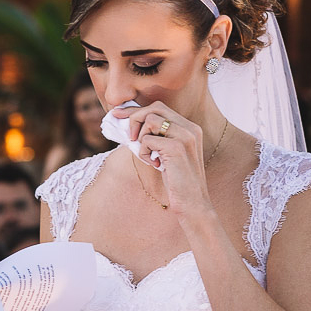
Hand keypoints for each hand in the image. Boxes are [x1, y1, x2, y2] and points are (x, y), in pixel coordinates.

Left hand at [112, 101, 212, 216]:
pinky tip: (153, 164)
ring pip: (150, 120)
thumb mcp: (166, 154)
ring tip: (148, 156)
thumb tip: (128, 123)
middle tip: (129, 137)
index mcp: (189, 127)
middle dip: (134, 118)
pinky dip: (143, 152)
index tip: (117, 114)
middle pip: (154, 108)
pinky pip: (148, 140)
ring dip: (141, 138)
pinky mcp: (177, 148)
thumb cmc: (177, 181)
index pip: (159, 107)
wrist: (193, 203)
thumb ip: (155, 137)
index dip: (136, 110)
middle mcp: (190, 128)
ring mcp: (185, 136)